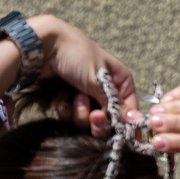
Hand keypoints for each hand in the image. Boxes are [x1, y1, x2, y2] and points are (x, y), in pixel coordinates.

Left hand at [24, 14, 138, 132]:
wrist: (43, 47)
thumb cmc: (76, 56)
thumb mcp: (99, 80)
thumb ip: (115, 103)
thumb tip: (136, 120)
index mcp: (119, 80)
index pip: (129, 108)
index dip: (125, 122)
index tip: (119, 131)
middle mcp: (104, 90)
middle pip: (108, 120)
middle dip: (99, 121)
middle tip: (93, 116)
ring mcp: (85, 97)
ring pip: (88, 121)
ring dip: (81, 113)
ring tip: (75, 97)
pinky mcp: (67, 102)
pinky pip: (70, 117)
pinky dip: (66, 111)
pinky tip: (62, 99)